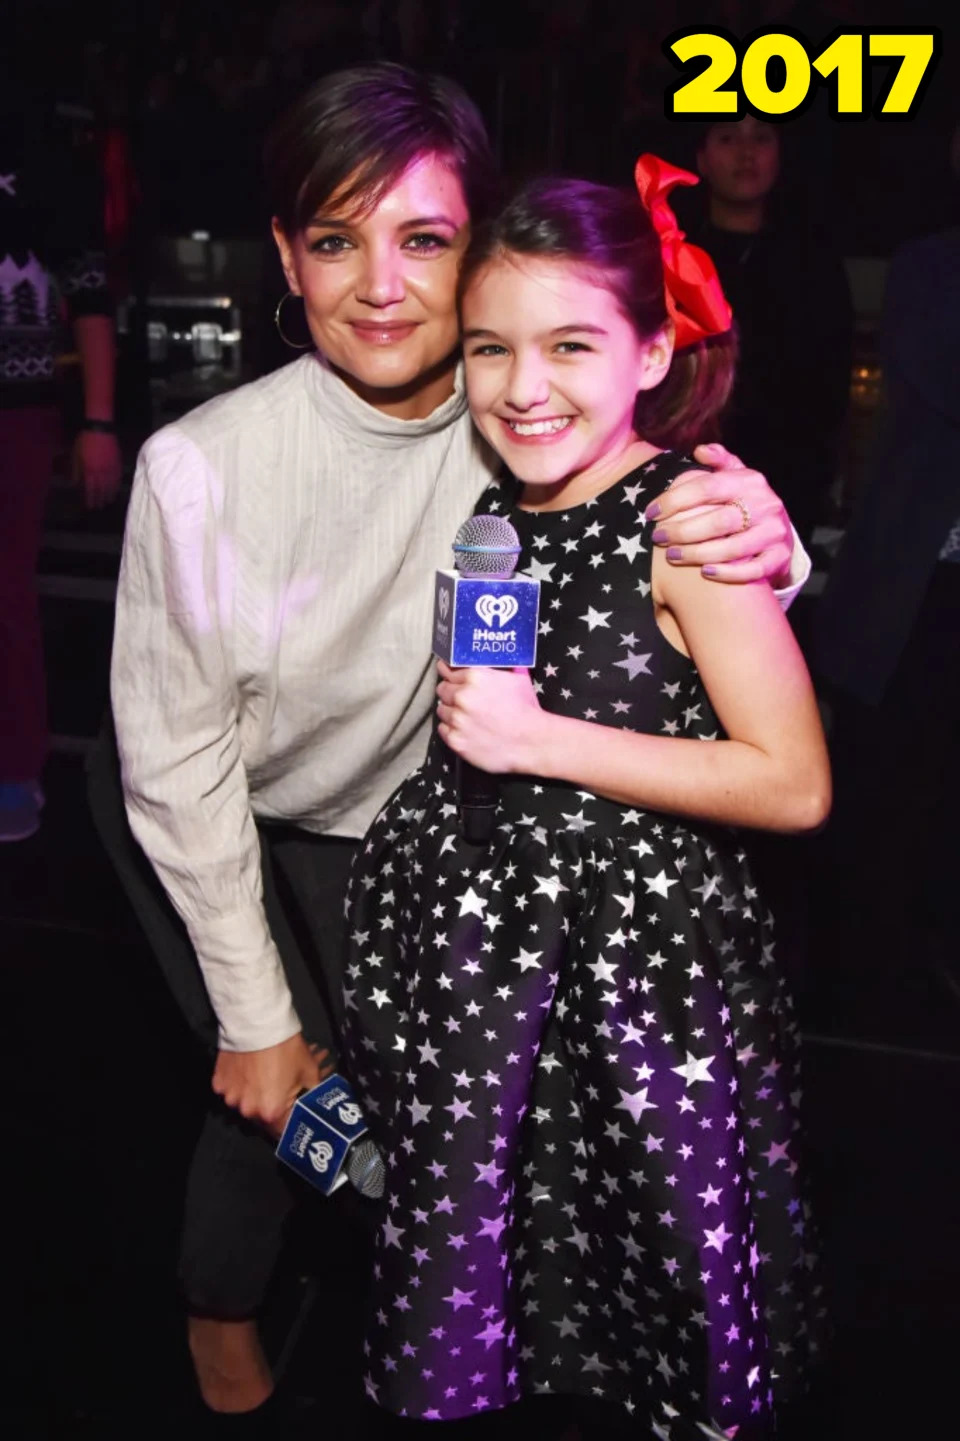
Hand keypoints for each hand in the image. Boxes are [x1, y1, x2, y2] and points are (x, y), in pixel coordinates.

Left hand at [73, 429, 122, 509]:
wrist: (100, 429)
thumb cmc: (85, 441)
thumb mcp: (76, 454)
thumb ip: (76, 470)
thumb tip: (75, 484)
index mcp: (89, 470)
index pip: (90, 489)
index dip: (90, 498)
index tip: (90, 506)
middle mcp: (101, 472)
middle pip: (101, 490)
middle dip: (99, 499)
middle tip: (99, 507)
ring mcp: (110, 468)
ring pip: (111, 486)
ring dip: (109, 495)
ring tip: (108, 502)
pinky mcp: (118, 463)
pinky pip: (118, 478)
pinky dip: (117, 486)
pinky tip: (116, 490)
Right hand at [212, 1033, 333, 1136]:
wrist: (258, 1022)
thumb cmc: (287, 1049)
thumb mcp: (310, 1072)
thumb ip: (312, 1096)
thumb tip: (316, 1106)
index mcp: (271, 1113)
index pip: (282, 1132)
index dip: (291, 1124)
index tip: (296, 1117)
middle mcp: (247, 1111)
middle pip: (262, 1118)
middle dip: (273, 1108)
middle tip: (282, 1093)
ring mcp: (230, 1098)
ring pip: (245, 1103)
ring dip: (254, 1096)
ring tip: (264, 1078)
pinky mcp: (218, 1083)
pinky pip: (232, 1090)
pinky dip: (239, 1085)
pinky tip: (248, 1070)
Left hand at [436, 661, 544, 774]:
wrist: (532, 741)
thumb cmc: (527, 710)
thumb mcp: (517, 679)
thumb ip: (501, 668)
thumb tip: (498, 658)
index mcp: (475, 677)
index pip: (447, 670)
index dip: (449, 674)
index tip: (448, 676)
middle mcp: (462, 696)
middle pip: (442, 690)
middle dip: (450, 693)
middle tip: (462, 700)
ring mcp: (457, 719)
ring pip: (441, 710)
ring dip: (450, 712)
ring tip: (466, 717)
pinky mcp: (456, 740)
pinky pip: (443, 730)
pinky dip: (451, 729)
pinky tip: (464, 729)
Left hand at [645, 442, 793, 585]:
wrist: (780, 530)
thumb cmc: (747, 502)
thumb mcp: (737, 476)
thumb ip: (720, 461)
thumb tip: (699, 451)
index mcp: (750, 482)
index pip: (707, 487)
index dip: (675, 500)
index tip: (651, 512)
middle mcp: (766, 505)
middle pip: (719, 521)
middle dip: (683, 531)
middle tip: (658, 537)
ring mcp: (774, 532)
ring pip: (733, 548)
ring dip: (698, 554)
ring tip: (672, 556)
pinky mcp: (780, 557)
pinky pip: (753, 570)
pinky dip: (728, 573)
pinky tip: (705, 572)